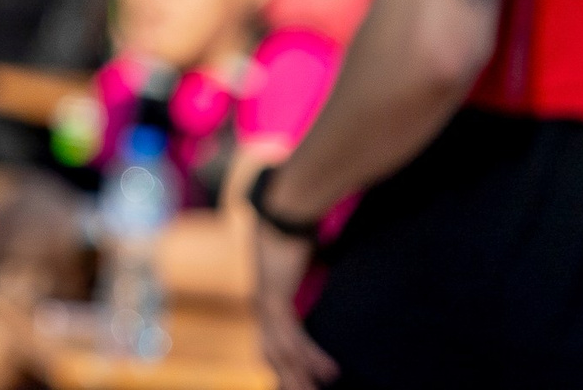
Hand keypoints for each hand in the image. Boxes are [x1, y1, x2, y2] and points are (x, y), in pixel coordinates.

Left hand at [252, 218, 335, 389]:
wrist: (280, 209)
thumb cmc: (285, 229)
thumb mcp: (287, 261)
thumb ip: (291, 276)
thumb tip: (312, 272)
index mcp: (254, 297)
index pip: (262, 341)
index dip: (275, 365)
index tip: (285, 382)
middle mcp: (253, 304)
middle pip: (268, 354)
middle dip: (286, 378)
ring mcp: (261, 302)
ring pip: (280, 352)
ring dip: (300, 376)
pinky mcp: (274, 298)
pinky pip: (293, 337)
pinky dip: (312, 356)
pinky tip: (329, 371)